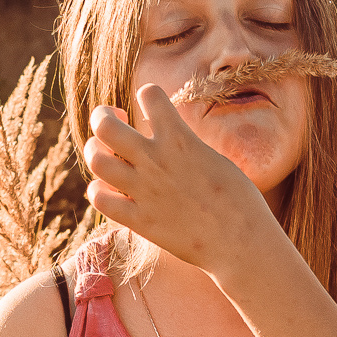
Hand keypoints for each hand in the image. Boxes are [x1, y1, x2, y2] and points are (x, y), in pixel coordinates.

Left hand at [83, 86, 276, 273]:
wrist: (240, 242)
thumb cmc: (239, 200)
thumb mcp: (214, 158)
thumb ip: (185, 144)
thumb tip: (167, 136)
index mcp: (179, 139)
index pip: (149, 94)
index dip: (149, 94)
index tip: (151, 105)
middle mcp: (155, 160)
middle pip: (105, 125)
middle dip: (103, 116)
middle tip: (114, 121)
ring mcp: (143, 191)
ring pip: (96, 160)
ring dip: (96, 151)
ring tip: (106, 154)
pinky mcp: (139, 220)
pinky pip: (99, 199)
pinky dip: (98, 190)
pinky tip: (109, 189)